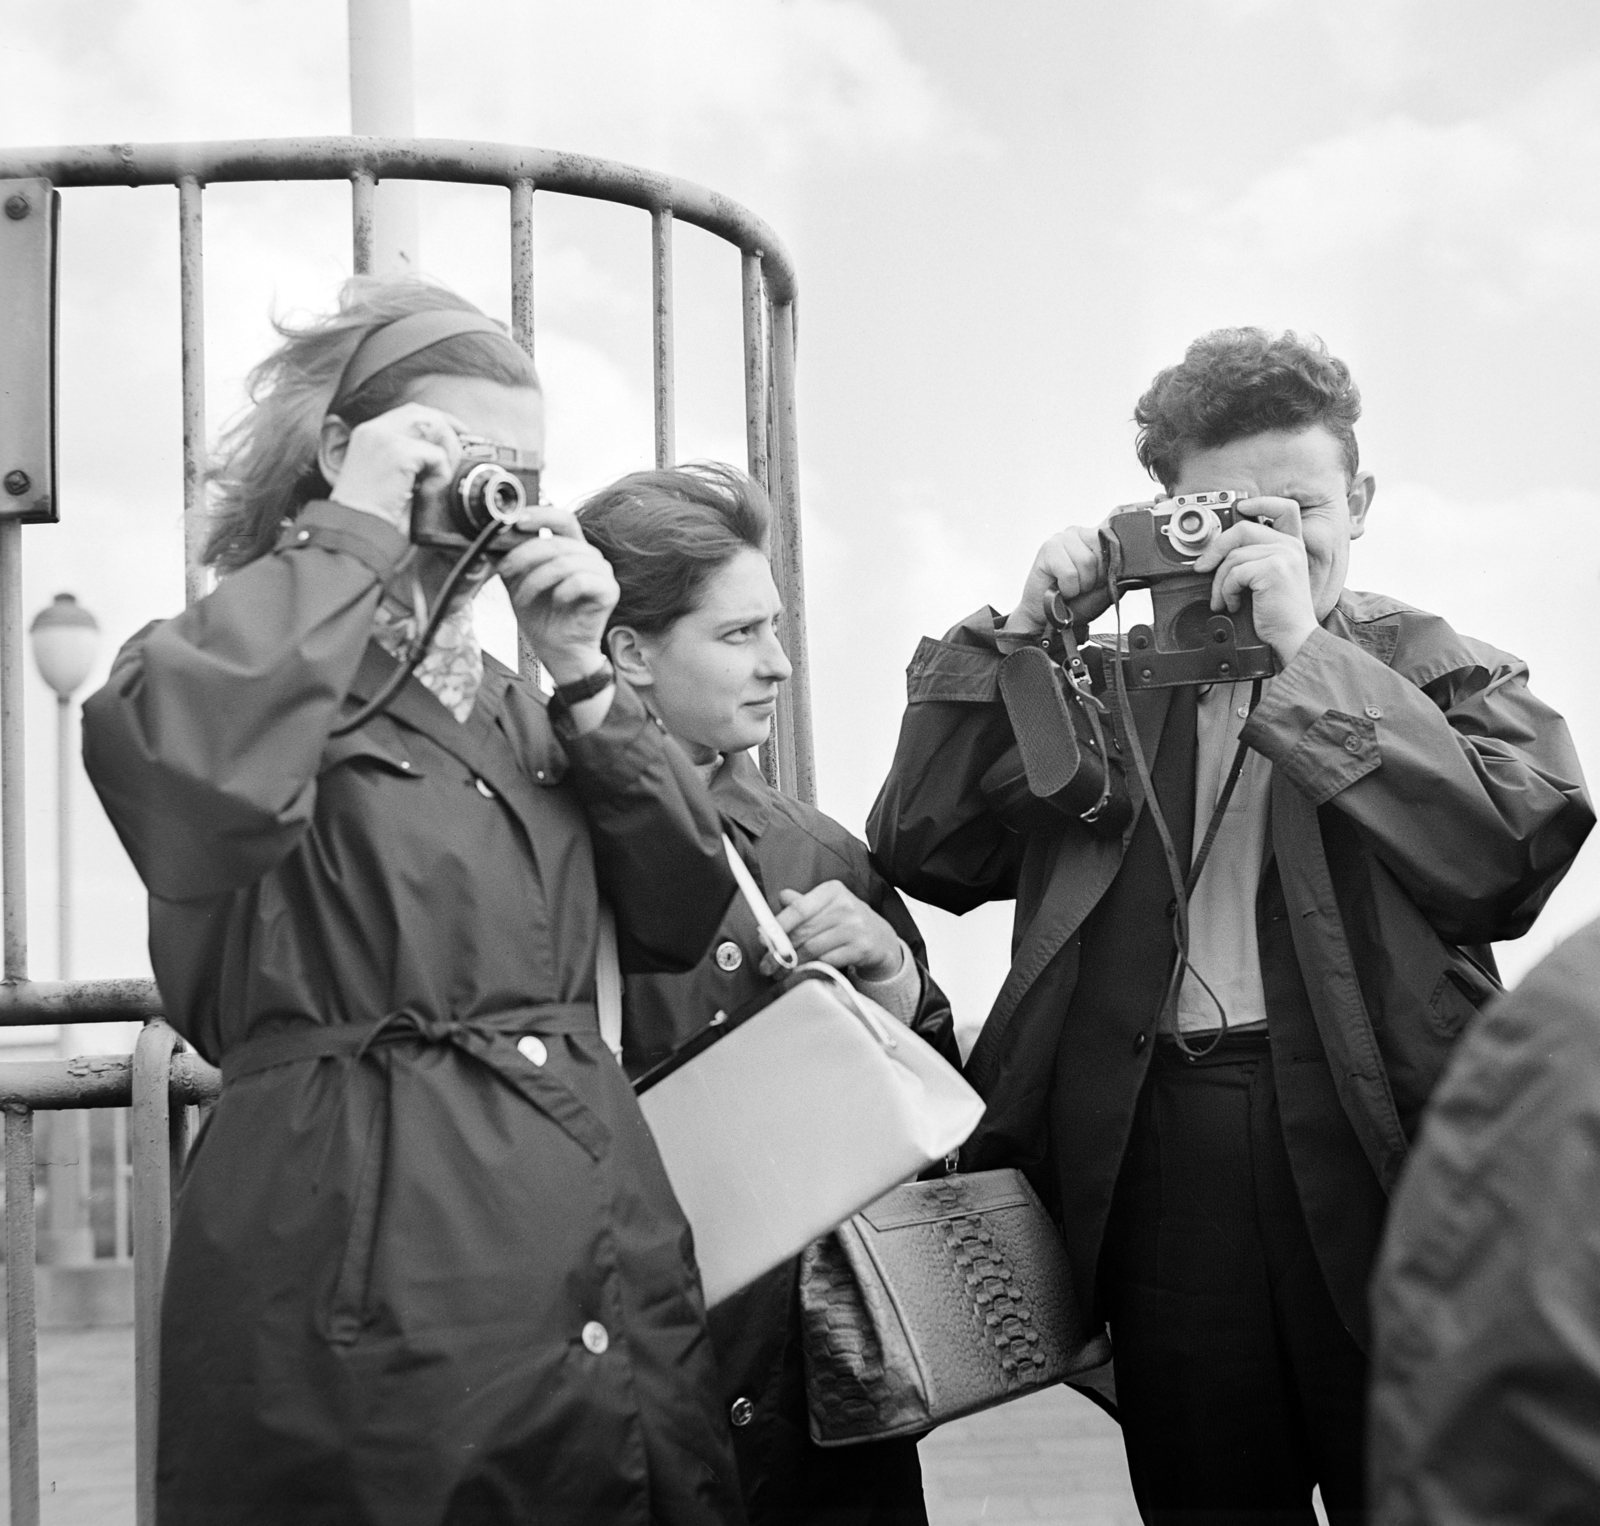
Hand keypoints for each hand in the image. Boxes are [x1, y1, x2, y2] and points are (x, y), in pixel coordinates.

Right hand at [326, 403, 463, 531]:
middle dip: (448, 429)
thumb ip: (403, 461)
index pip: (408, 414)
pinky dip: (441, 475)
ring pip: (434, 427)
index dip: (435, 420)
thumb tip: (434, 455)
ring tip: (440, 477)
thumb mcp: (383, 477)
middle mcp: (374, 431)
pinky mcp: (399, 454)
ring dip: (447, 451)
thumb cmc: (369, 515)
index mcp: (367, 435)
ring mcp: (385, 439)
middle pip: (423, 414)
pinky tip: (427, 491)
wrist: (355, 530)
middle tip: (461, 450)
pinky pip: (437, 456)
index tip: (455, 433)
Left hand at [498, 506, 618, 686]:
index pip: (561, 518)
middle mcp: (590, 556)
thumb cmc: (541, 616)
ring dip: (537, 580)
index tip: (514, 521)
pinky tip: (556, 602)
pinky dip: (562, 591)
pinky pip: (581, 580)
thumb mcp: (517, 581)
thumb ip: (510, 557)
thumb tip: (492, 535)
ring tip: (523, 597)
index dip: (540, 514)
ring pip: (565, 562)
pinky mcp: (609, 591)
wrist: (557, 651)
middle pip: (557, 542)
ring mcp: (602, 572)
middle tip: (505, 570)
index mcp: (571, 548)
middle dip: (525, 555)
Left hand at [774, 882, 903, 980]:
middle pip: (803, 931)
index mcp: (832, 891)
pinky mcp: (861, 948)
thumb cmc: (847, 920)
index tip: (763, 939)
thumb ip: (803, 902)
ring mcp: (855, 928)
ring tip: (780, 972)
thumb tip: (780, 898)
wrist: (881, 938)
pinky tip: (800, 972)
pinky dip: (809, 969)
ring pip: (812, 949)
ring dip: (792, 964)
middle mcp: (845, 906)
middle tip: (766, 964)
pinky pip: (827, 961)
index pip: (799, 908)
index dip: (778, 925)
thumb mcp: (827, 905)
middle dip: (780, 951)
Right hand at [1004, 526, 1110, 636]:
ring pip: (1086, 561)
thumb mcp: (1107, 586)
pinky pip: (1069, 572)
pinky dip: (1068, 588)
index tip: (1098, 581)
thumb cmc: (1078, 602)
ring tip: (1071, 588)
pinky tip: (1060, 588)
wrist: (1051, 619)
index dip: (1109, 568)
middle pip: (1102, 552)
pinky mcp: (1048, 549)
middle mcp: (1079, 533)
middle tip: (1082, 586)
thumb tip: (1124, 552)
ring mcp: (1062, 538)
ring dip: (1080, 584)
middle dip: (1095, 577)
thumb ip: (1118, 569)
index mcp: (1096, 537)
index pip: (1115, 540)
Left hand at [1192, 497, 1317, 665]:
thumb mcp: (1270, 580)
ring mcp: (1284, 555)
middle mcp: (1291, 546)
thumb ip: (1256, 559)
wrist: (1294, 638)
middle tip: (1202, 568)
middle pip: (1243, 529)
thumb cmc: (1279, 616)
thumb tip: (1220, 551)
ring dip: (1220, 581)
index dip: (1260, 502)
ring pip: (1233, 555)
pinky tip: (1233, 604)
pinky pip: (1234, 572)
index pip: (1284, 508)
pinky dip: (1226, 591)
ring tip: (1223, 599)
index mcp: (1292, 545)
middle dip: (1216, 548)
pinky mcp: (1273, 569)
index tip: (1240, 507)